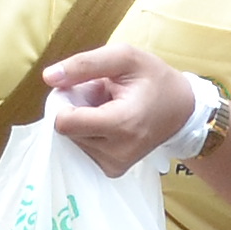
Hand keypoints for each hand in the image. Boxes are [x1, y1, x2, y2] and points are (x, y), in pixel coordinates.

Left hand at [41, 44, 196, 173]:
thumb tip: (48, 77)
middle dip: (75, 110)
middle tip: (101, 98)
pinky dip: (87, 136)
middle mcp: (117, 152)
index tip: (83, 89)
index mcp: (122, 123)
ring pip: (71, 141)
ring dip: (82, 123)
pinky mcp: (111, 171)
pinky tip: (107, 126)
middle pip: (66, 131)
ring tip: (108, 110)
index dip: (65, 102)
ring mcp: (114, 166)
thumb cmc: (154, 79)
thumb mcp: (125, 58)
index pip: (65, 123)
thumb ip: (84, 64)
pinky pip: (81, 151)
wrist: (182, 110)